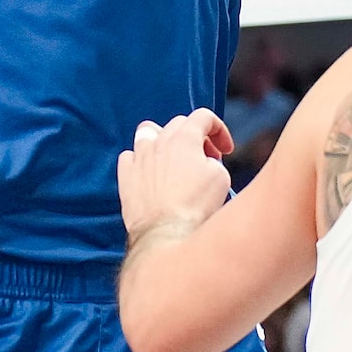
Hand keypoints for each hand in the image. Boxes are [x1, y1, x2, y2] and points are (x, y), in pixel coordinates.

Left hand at [117, 110, 232, 243]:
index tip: (225, 150)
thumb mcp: (221, 178)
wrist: (166, 235)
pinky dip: (140, 160)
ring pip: (148, 133)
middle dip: (196, 137)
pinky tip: (150, 173)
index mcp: (184, 137)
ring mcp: (139, 158)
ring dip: (164, 141)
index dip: (219, 130)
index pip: (204, 117)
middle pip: (178, 124)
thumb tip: (205, 163)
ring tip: (173, 159)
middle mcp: (159, 142)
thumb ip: (213, 160)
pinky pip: (129, 157)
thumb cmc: (195, 207)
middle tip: (206, 160)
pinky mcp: (126, 177)